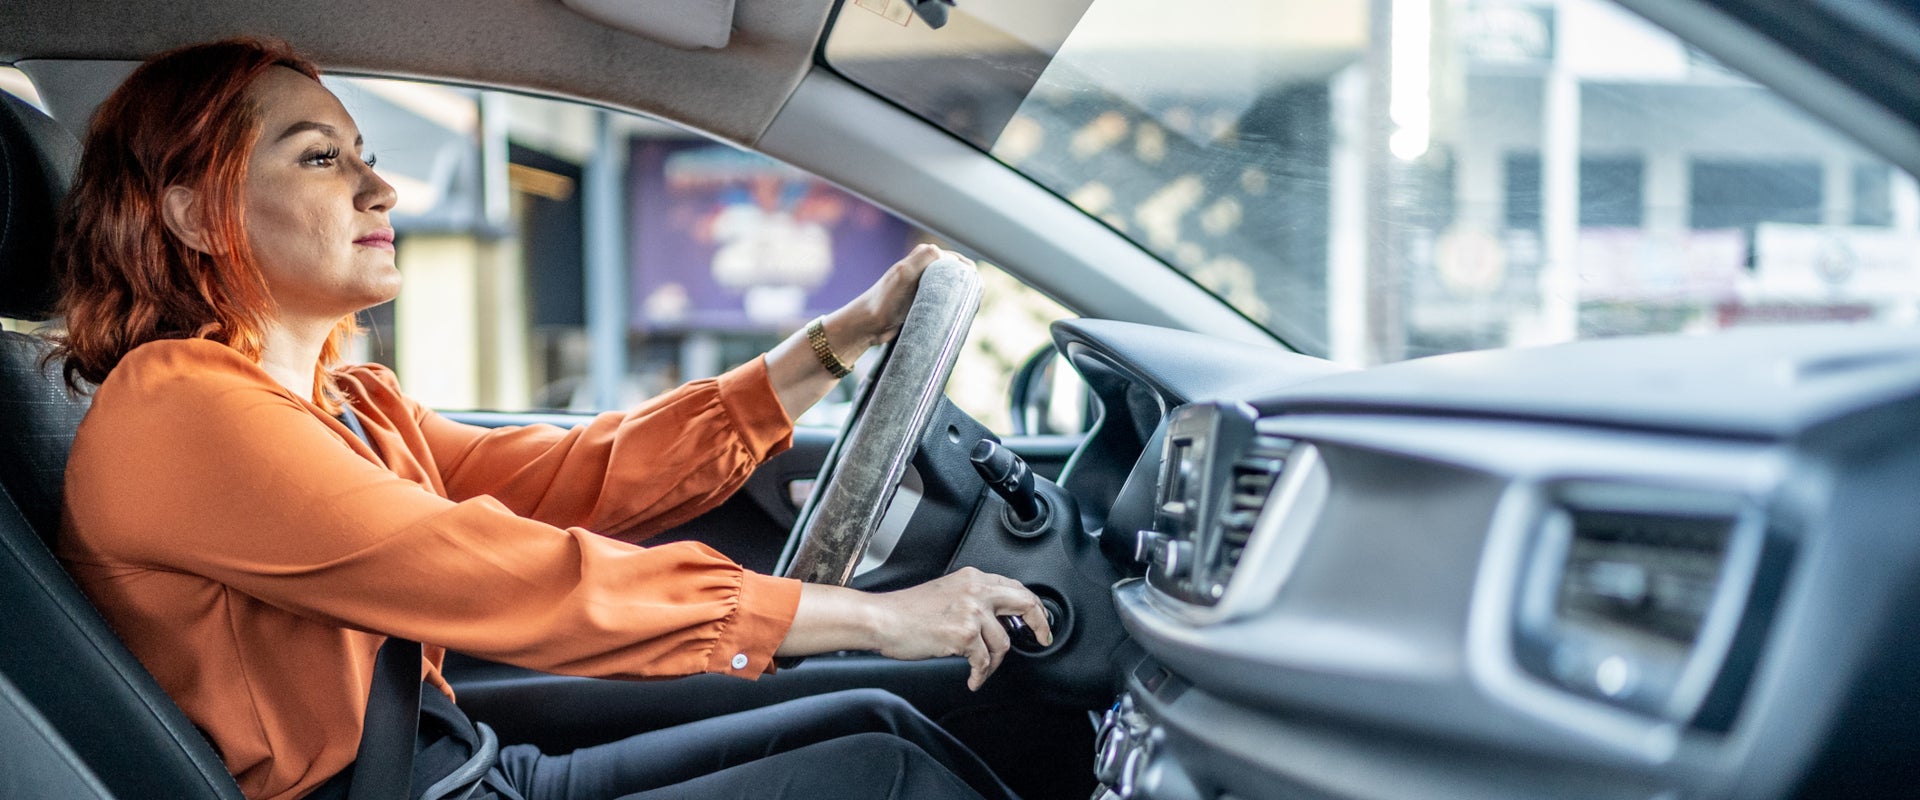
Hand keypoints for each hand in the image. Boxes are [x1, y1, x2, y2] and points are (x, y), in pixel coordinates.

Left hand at [824, 243, 974, 353]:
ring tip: (964, 314)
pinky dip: (954, 309)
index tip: (975, 293)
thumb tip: (947, 255)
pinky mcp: (925, 301)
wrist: (868, 324)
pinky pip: (947, 303)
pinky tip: (956, 319)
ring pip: (955, 290)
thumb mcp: (904, 274)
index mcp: (925, 255)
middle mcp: (927, 267)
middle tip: (971, 307)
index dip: (970, 275)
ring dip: (962, 300)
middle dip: (969, 288)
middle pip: (960, 276)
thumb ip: (925, 258)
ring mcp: (926, 285)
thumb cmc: (884, 300)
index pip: (959, 261)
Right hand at [869, 567, 1051, 690]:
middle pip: (1024, 603)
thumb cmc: (905, 610)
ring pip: (1003, 642)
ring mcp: (971, 612)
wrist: (882, 618)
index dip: (1033, 605)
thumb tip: (996, 619)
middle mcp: (976, 590)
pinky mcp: (963, 634)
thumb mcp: (945, 592)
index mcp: (972, 578)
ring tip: (982, 669)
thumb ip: (973, 599)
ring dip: (994, 662)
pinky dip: (980, 674)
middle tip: (1043, 637)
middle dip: (1039, 623)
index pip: (1015, 587)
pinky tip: (973, 679)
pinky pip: (983, 661)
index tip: (1038, 619)